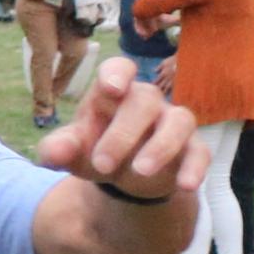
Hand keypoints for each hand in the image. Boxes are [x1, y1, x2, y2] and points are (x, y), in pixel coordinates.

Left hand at [39, 56, 205, 205]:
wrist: (121, 176)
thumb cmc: (95, 149)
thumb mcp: (72, 152)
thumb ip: (58, 149)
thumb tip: (53, 152)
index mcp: (112, 93)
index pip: (119, 68)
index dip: (117, 74)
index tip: (111, 89)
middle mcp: (146, 102)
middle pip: (144, 100)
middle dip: (123, 132)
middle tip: (102, 164)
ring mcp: (172, 122)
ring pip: (179, 120)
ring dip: (162, 145)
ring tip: (141, 171)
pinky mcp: (191, 147)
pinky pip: (200, 152)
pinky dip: (195, 167)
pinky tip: (186, 185)